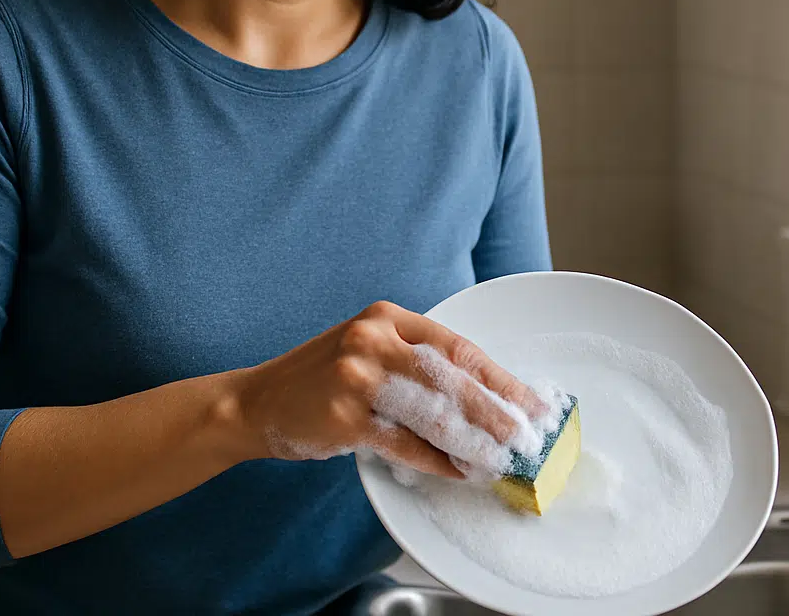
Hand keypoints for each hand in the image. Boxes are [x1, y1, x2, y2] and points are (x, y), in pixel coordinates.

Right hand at [235, 300, 545, 477]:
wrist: (256, 402)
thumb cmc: (321, 380)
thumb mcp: (368, 351)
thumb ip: (417, 362)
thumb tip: (485, 400)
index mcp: (387, 317)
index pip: (457, 347)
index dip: (500, 378)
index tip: (532, 402)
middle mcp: (373, 339)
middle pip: (451, 377)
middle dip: (496, 411)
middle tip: (526, 437)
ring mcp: (356, 377)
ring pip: (431, 412)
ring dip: (472, 440)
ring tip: (500, 459)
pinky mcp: (343, 417)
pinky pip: (403, 444)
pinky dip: (436, 461)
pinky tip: (458, 472)